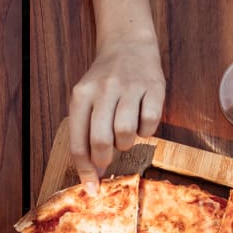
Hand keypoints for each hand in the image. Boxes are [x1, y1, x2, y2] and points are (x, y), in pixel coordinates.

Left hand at [68, 34, 164, 189]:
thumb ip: (85, 133)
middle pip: (101, 140)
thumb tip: (93, 173)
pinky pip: (149, 123)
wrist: (128, 44)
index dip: (85, 171)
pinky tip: (141, 122)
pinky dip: (146, 131)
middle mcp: (104, 89)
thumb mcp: (86, 100)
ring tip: (124, 135)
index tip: (92, 189)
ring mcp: (130, 87)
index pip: (79, 142)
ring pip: (126, 133)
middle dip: (105, 159)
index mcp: (81, 95)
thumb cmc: (105, 81)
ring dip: (126, 143)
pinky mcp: (154, 87)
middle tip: (108, 159)